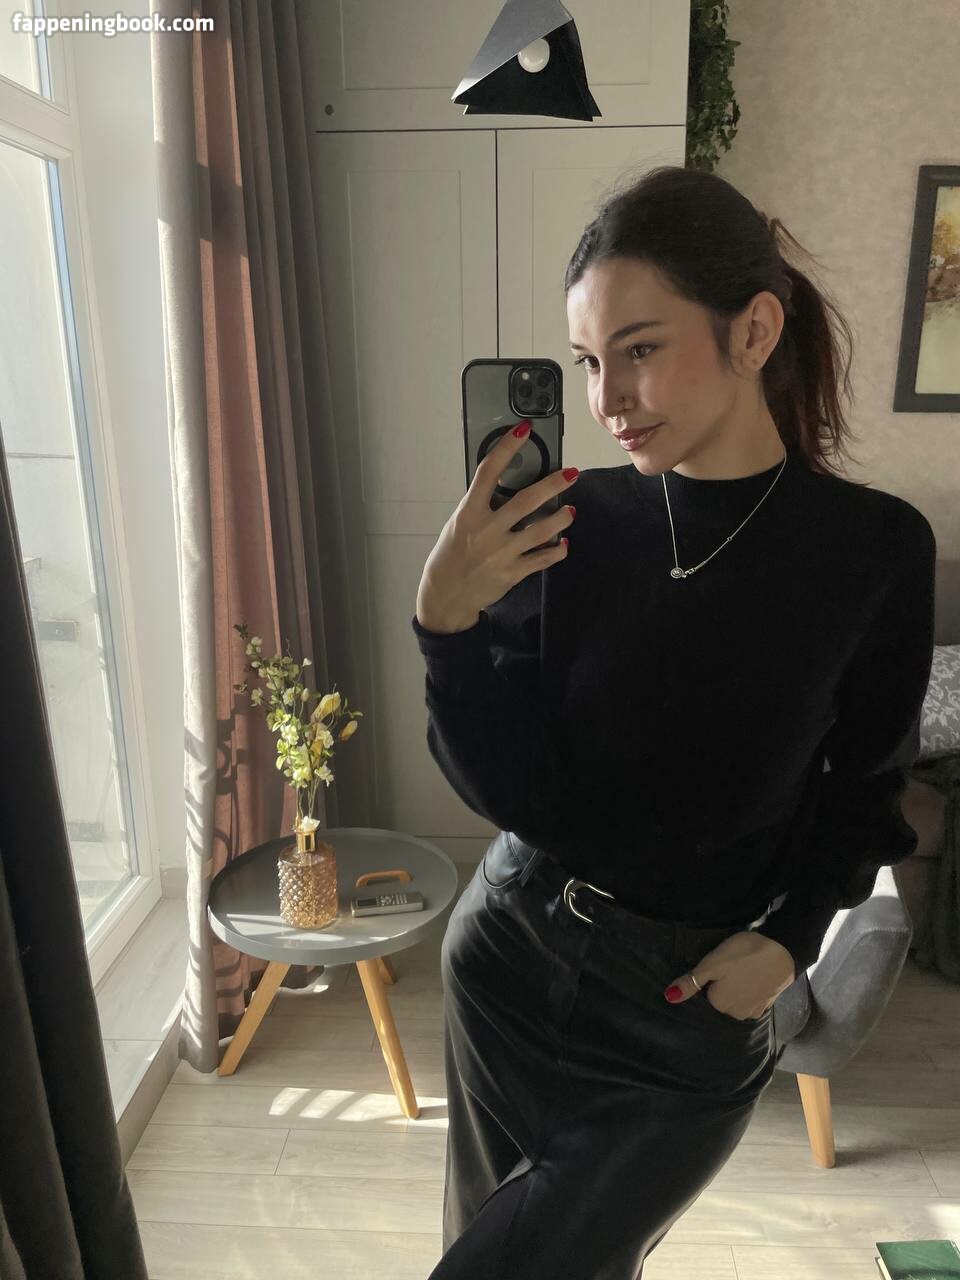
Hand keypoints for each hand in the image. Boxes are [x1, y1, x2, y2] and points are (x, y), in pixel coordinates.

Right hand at [415, 422, 577, 633]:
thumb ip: (482, 506)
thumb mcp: (459, 523)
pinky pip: (543, 559)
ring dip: (561, 518)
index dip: (507, 447)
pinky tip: (564, 543)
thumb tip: (510, 485)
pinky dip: (557, 551)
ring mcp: (501, 553)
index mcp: (468, 513)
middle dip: (553, 484)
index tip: (523, 429)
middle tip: (571, 473)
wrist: (445, 596)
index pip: (489, 472)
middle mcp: (486, 531)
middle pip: (526, 501)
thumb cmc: (451, 555)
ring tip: (571, 510)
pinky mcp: (512, 574)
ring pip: (542, 531)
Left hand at [664, 932, 795, 1020]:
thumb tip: (669, 998)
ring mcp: (753, 1011)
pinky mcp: (767, 1005)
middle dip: (723, 985)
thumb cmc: (743, 954)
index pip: (705, 993)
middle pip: (721, 999)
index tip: (718, 965)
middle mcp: (735, 1014)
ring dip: (737, 989)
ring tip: (743, 969)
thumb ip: (691, 982)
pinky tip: (754, 976)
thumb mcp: (712, 963)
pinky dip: (750, 991)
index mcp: (719, 1003)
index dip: (710, 978)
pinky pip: (751, 1000)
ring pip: (736, 1001)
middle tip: (731, 965)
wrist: (783, 950)